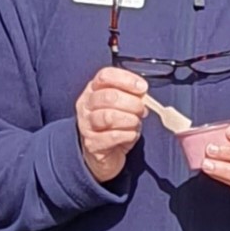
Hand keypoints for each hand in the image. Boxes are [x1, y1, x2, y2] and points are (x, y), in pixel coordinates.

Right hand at [75, 66, 151, 183]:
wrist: (105, 153)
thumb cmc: (115, 126)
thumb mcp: (123, 106)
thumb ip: (132, 96)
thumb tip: (143, 94)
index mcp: (93, 90)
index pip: (105, 76)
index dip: (126, 79)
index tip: (142, 88)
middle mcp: (86, 105)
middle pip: (108, 96)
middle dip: (132, 102)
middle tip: (142, 109)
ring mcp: (86, 124)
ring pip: (109, 116)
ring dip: (129, 119)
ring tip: (135, 122)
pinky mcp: (91, 143)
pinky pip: (112, 136)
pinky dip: (127, 135)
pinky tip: (131, 135)